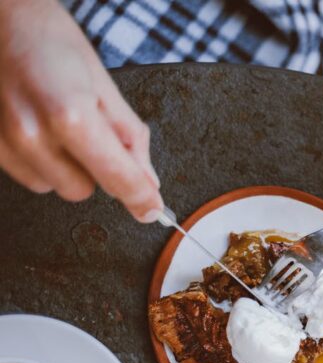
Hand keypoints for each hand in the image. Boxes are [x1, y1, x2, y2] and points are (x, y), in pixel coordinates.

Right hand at [0, 0, 162, 221]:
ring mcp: (4, 143)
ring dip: (66, 166)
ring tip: (57, 122)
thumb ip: (129, 137)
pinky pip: (29, 176)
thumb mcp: (103, 83)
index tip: (152, 209)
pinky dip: (41, 160)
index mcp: (70, 115)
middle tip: (89, 129)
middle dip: (96, 169)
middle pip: (83, 190)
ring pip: (55, 186)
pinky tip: (36, 126)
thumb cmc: (48, 38)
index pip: (116, 177)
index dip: (141, 199)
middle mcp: (32, 135)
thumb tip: (148, 181)